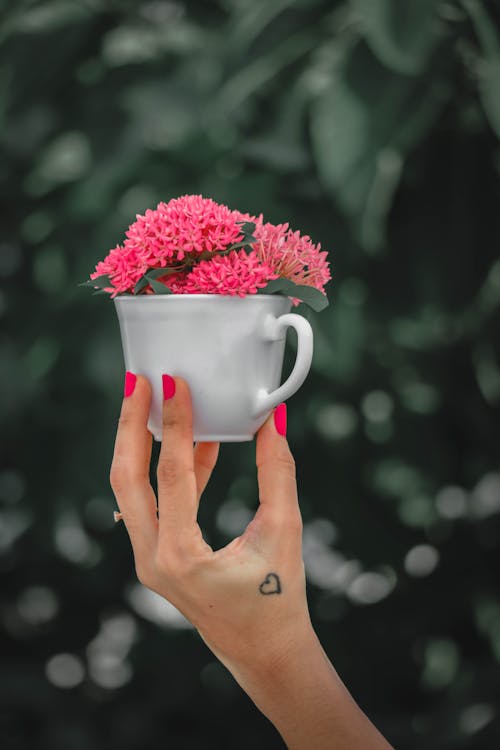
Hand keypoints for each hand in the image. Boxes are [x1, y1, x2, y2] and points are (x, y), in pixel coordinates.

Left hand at [110, 374, 312, 675]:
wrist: (265, 651)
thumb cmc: (279, 598)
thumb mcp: (283, 530)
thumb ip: (277, 472)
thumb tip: (273, 421)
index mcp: (181, 557)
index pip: (172, 474)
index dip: (175, 423)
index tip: (175, 382)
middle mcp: (153, 559)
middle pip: (126, 479)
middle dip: (130, 425)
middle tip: (139, 381)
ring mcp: (149, 560)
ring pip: (131, 491)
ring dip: (142, 444)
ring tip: (156, 402)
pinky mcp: (158, 556)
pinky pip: (154, 503)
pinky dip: (170, 471)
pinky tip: (199, 443)